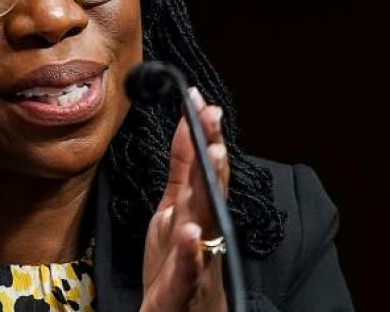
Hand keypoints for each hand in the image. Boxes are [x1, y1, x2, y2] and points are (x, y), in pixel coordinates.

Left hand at [141, 88, 229, 311]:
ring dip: (211, 191)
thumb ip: (182, 169)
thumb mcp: (174, 209)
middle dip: (215, 155)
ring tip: (214, 157)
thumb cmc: (179, 264)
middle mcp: (203, 231)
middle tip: (214, 119)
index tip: (200, 99)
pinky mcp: (182, 288)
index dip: (204, 134)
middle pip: (211, 188)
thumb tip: (188, 122)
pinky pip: (188, 269)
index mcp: (197, 211)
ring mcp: (197, 259)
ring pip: (207, 221)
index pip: (204, 167)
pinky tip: (191, 233)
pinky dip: (191, 252)